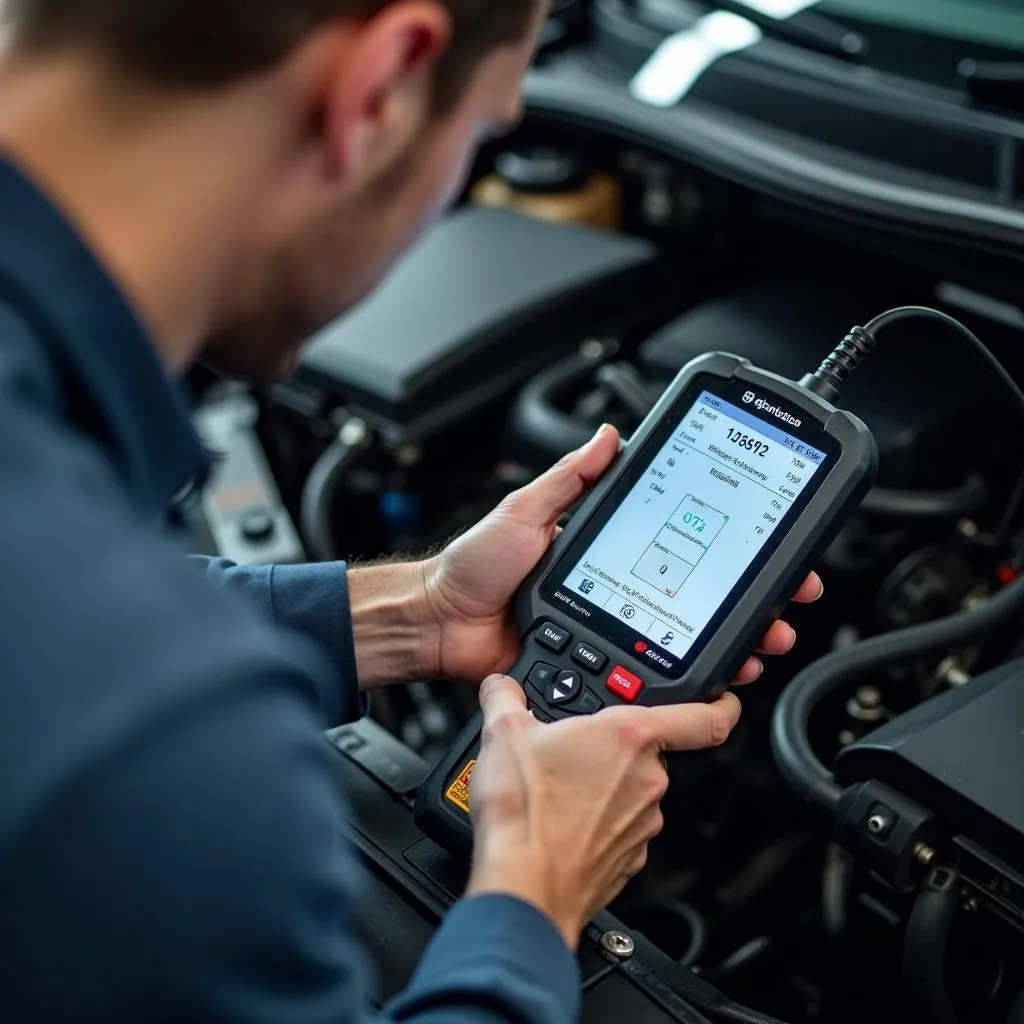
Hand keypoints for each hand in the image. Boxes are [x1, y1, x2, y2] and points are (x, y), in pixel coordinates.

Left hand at [423, 425, 822, 684]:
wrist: (442, 622)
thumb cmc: (474, 566)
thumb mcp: (525, 509)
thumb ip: (570, 478)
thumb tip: (609, 437)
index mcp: (606, 546)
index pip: (681, 540)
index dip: (727, 545)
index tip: (767, 546)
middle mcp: (619, 585)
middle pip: (699, 593)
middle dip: (751, 599)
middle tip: (785, 601)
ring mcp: (612, 627)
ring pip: (686, 637)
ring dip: (734, 639)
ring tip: (766, 639)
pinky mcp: (598, 663)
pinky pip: (650, 673)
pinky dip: (690, 676)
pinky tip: (719, 674)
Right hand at [466, 675, 742, 949]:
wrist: (523, 888)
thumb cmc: (525, 813)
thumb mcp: (503, 732)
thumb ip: (506, 698)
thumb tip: (502, 687)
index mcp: (630, 737)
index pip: (704, 717)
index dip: (722, 703)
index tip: (725, 699)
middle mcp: (648, 779)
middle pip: (648, 751)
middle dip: (613, 748)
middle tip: (572, 748)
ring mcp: (643, 824)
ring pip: (632, 791)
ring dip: (604, 785)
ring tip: (556, 789)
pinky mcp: (629, 860)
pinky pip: (621, 829)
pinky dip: (597, 822)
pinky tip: (560, 821)